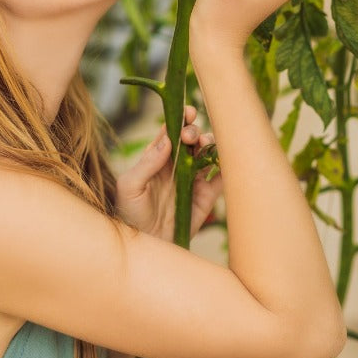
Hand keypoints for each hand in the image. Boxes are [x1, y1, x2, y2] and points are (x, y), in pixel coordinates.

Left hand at [115, 106, 222, 241]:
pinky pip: (221, 177)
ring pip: (208, 152)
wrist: (146, 245)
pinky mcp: (206, 195)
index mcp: (157, 157)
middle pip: (192, 138)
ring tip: (204, 146)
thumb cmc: (130, 215)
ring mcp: (193, 178)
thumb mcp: (130, 187)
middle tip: (190, 137)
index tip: (187, 111)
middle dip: (194, 131)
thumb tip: (167, 140)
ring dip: (210, 144)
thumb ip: (147, 163)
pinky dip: (227, 165)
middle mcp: (177, 164)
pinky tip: (225, 159)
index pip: (170, 131)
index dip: (180, 117)